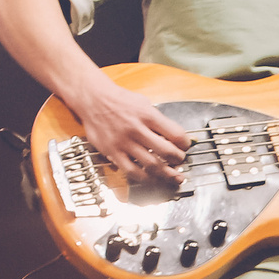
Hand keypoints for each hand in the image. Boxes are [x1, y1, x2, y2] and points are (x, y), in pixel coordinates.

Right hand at [76, 76, 190, 185]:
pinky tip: (152, 178)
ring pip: (151, 165)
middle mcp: (137, 129)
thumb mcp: (144, 103)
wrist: (93, 99)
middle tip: (181, 162)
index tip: (185, 148)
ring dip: (166, 174)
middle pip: (166, 152)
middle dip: (178, 160)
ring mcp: (124, 142)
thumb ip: (158, 120)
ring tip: (174, 177)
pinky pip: (132, 171)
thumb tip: (174, 136)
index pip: (176, 134)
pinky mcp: (113, 152)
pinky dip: (145, 178)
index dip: (185, 144)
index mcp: (148, 115)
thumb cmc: (119, 100)